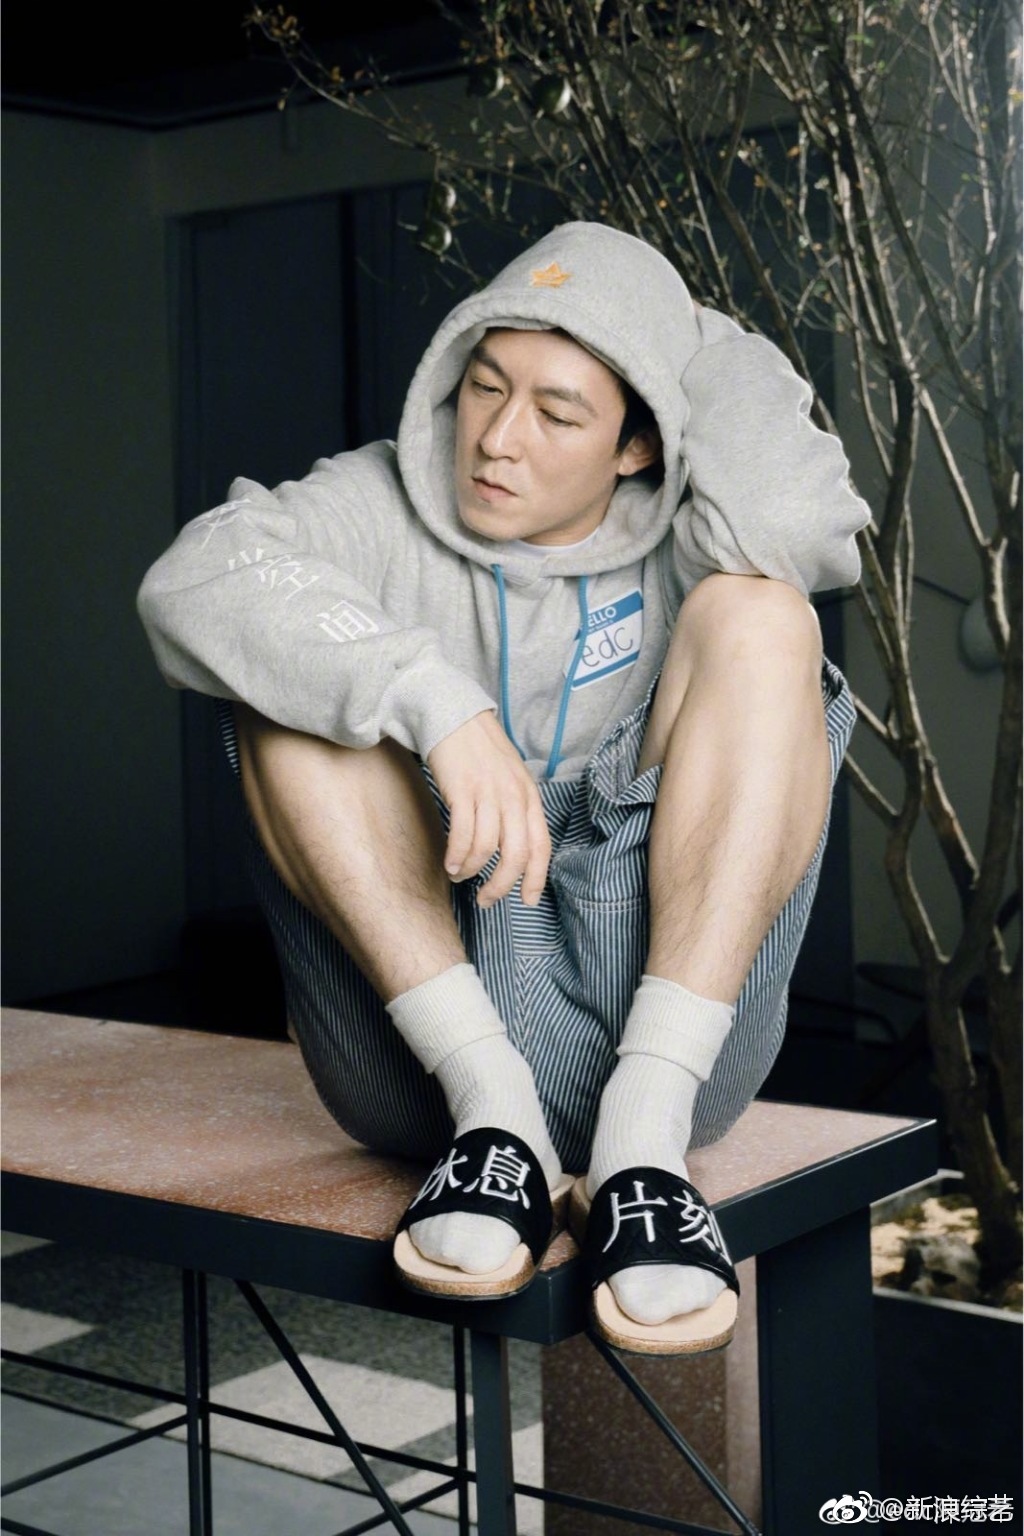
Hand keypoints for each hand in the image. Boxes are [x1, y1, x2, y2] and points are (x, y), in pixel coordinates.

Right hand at [427, 712, 550, 907]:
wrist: (453, 715)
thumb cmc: (480, 749)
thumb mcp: (510, 776)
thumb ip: (516, 807)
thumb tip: (513, 848)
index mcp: (529, 796)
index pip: (541, 845)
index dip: (536, 877)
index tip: (528, 900)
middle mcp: (513, 796)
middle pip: (516, 854)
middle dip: (501, 885)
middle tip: (486, 900)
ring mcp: (488, 792)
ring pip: (487, 849)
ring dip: (471, 870)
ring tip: (460, 877)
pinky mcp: (461, 790)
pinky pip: (462, 834)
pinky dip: (456, 856)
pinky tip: (449, 864)